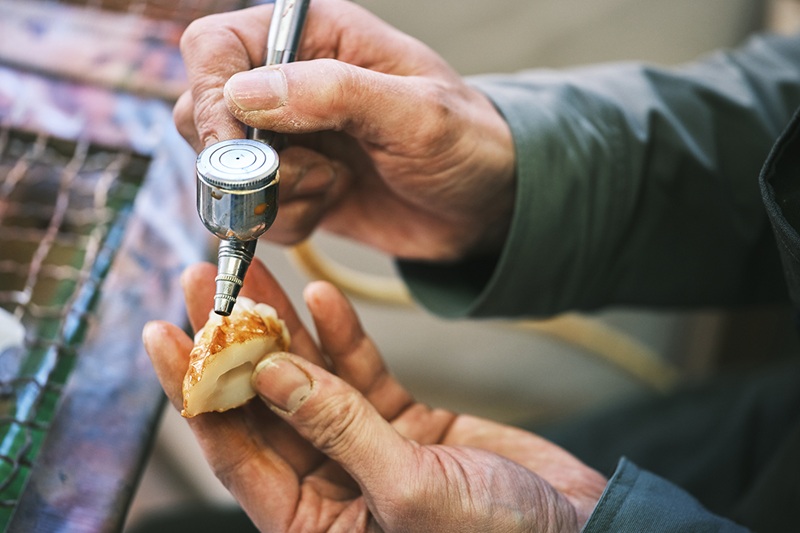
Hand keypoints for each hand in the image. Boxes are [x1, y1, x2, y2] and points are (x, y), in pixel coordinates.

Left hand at [143, 260, 605, 531]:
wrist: (579, 530)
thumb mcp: (409, 489)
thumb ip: (337, 427)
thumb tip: (268, 374)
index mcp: (312, 524)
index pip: (233, 449)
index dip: (194, 388)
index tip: (163, 331)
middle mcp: (329, 486)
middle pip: (264, 402)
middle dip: (233, 341)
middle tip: (206, 279)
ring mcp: (364, 448)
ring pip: (309, 378)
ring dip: (284, 324)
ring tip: (255, 269)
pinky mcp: (402, 423)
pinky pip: (360, 373)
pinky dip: (344, 335)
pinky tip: (324, 296)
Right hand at [174, 0, 514, 260]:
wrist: (485, 206)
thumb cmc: (467, 143)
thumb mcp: (416, 113)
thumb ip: (334, 93)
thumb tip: (243, 93)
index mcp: (313, 36)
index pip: (214, 46)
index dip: (211, 94)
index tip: (240, 150)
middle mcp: (287, 82)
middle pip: (201, 112)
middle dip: (246, 160)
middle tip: (313, 172)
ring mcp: (285, 138)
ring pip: (223, 173)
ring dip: (276, 194)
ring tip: (335, 183)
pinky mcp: (291, 187)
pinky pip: (254, 213)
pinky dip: (290, 220)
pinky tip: (336, 202)